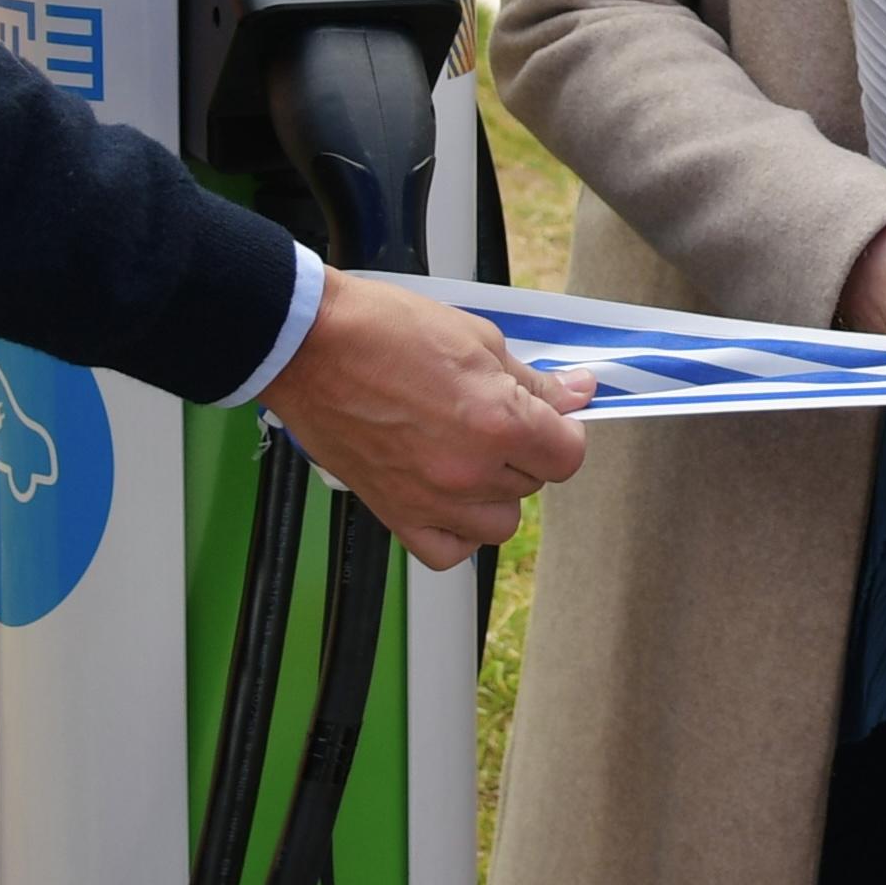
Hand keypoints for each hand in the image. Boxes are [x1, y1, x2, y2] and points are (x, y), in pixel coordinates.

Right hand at [261, 269, 590, 566]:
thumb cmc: (384, 331)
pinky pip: (448, 552)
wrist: (309, 344)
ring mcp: (431, 500)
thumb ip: (531, 380)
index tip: (552, 419)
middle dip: (525, 452)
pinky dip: (457, 532)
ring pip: (497, 523)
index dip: (565, 433)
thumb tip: (576, 394)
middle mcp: (469, 471)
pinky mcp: (394, 514)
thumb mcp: (477, 338)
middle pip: (532, 484)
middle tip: (494, 419)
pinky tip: (449, 498)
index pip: (567, 455)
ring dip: (495, 493)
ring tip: (470, 456)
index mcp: (498, 422)